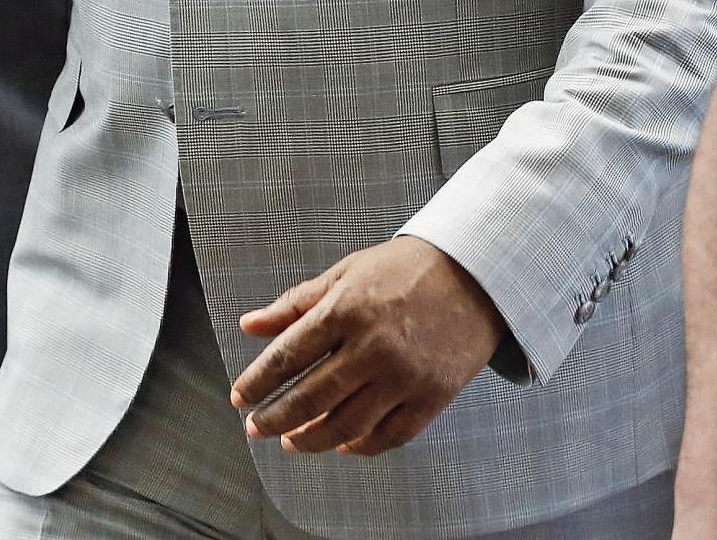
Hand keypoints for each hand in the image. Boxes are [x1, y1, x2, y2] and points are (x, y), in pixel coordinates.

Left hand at [229, 237, 504, 456]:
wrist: (476, 273)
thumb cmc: (409, 269)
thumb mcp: (347, 273)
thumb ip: (296, 304)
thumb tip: (251, 325)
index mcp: (347, 309)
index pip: (288, 356)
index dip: (258, 382)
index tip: (240, 397)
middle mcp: (374, 346)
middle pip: (311, 398)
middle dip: (275, 418)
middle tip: (256, 427)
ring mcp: (404, 376)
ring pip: (346, 425)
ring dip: (311, 439)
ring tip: (292, 440)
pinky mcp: (432, 396)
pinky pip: (388, 436)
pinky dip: (360, 447)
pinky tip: (342, 444)